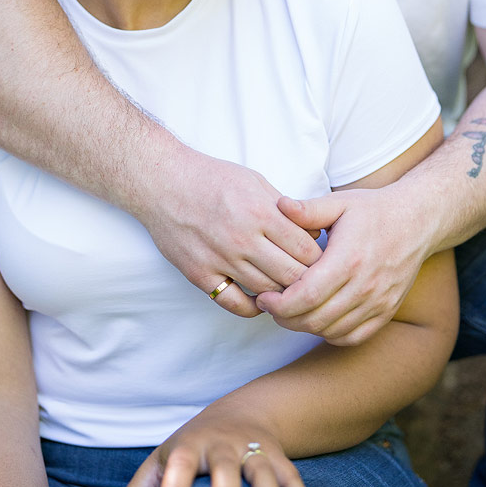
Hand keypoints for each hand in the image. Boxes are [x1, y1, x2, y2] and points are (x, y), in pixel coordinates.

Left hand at [114, 413, 310, 486]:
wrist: (239, 413)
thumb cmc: (189, 450)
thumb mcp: (160, 463)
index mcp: (189, 446)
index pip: (179, 465)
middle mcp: (223, 445)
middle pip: (225, 467)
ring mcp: (253, 450)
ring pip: (263, 472)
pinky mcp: (278, 458)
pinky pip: (293, 479)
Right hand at [141, 151, 323, 318]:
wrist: (163, 182)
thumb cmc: (212, 178)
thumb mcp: (255, 181)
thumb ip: (284, 208)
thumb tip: (313, 233)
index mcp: (261, 212)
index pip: (306, 249)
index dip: (320, 258)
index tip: (323, 260)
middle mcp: (243, 239)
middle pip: (292, 275)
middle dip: (308, 280)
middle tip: (313, 281)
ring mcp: (220, 259)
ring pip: (267, 292)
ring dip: (283, 294)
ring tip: (290, 290)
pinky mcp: (200, 274)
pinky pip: (235, 304)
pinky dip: (254, 307)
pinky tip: (260, 299)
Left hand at [256, 188, 433, 343]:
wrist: (418, 221)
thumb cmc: (374, 210)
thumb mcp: (340, 202)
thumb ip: (308, 209)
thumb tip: (279, 205)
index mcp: (348, 259)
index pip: (306, 296)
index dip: (279, 304)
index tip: (264, 297)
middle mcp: (365, 286)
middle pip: (315, 319)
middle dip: (286, 317)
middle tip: (270, 306)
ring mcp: (378, 302)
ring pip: (331, 330)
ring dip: (305, 326)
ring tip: (290, 311)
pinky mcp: (386, 311)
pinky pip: (352, 336)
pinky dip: (330, 333)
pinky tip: (318, 318)